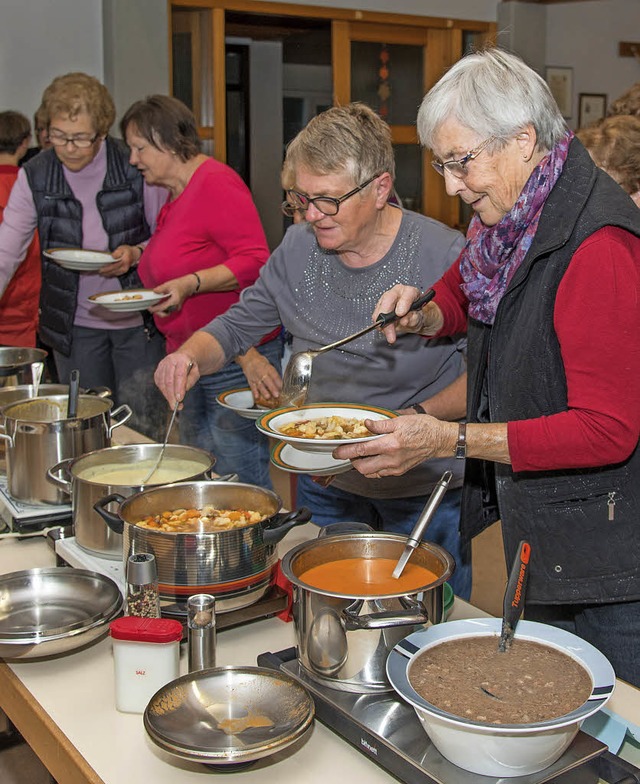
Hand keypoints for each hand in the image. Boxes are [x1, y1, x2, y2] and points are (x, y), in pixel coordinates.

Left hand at [99, 244, 139, 276]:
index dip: (107, 268)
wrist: (135, 255)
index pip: (114, 266)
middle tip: (98, 272)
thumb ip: (117, 252)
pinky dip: (111, 275)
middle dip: (105, 273)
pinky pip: (116, 274)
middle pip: (113, 271)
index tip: (100, 269)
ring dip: (107, 274)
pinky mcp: (123, 272)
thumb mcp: (122, 248)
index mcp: (124, 261)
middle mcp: (124, 268)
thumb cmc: (127, 251)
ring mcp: (124, 271)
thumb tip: (112, 256)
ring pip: (114, 274)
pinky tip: (106, 274)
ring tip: (101, 274)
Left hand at [148, 276, 194, 315]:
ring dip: (159, 312)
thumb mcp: (169, 284)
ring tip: (153, 307)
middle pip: (164, 314)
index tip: (148, 307)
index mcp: (174, 301)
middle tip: (150, 308)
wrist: (188, 285)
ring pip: (166, 314)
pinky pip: (168, 311)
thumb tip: (154, 291)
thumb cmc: (180, 285)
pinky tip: (158, 305)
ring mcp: (176, 308)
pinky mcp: (176, 307)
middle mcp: (175, 307)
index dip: (154, 309)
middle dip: (156, 312)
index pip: (162, 308)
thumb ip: (160, 289)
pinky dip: (162, 309)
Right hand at [154, 352, 198, 405]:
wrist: (183, 357)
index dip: (179, 388)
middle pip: (169, 380)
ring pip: (162, 383)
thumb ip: (190, 381)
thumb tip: (183, 391)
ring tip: (173, 404)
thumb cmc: (190, 366)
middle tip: (175, 406)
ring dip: (167, 396)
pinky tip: (169, 397)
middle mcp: (170, 361)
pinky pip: (159, 383)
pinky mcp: (157, 371)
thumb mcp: (196, 372)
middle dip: (171, 395)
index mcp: (181, 359)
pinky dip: (164, 392)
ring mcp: (162, 365)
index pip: (179, 375)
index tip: (180, 399)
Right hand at [236, 348, 281, 402]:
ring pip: (260, 385)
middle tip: (277, 395)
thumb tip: (280, 383)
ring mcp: (255, 377)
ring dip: (264, 392)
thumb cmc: (260, 362)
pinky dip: (254, 392)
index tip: (283, 388)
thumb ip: (273, 373)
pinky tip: (257, 397)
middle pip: (268, 381)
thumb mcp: (268, 364)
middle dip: (272, 388)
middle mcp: (262, 373)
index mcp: (268, 368)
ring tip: (268, 397)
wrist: (248, 358)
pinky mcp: (250, 380)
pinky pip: (252, 387)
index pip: (274, 375)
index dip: (278, 382)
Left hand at [333, 414, 454, 477]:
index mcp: (390, 445)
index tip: (337, 451)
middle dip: (352, 461)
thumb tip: (366, 425)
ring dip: (362, 465)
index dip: (346, 452)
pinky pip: (380, 473)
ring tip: (361, 455)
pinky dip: (373, 468)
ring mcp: (395, 467)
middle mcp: (391, 459)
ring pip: (370, 473)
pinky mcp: (399, 471)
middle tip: (349, 452)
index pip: (361, 451)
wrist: (439, 439)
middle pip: (362, 468)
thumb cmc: (423, 428)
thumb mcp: (400, 421)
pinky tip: (373, 458)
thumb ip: (380, 425)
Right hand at [374, 284, 442, 343]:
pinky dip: (380, 325)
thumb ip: (413, 318)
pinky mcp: (379, 307)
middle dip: (387, 316)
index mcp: (409, 292)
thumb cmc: (416, 315)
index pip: (407, 294)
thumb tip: (404, 320)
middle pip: (388, 300)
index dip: (403, 303)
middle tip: (391, 329)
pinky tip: (386, 331)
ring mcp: (386, 299)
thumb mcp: (418, 318)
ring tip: (390, 335)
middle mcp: (396, 293)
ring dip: (383, 324)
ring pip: (380, 309)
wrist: (412, 319)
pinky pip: (376, 317)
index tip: (401, 314)